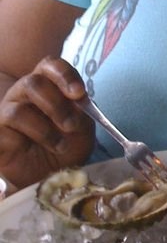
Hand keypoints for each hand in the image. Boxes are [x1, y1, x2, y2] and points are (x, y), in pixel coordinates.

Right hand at [0, 57, 94, 189]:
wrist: (51, 177)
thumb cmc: (67, 146)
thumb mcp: (83, 128)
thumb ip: (81, 111)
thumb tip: (77, 99)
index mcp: (47, 85)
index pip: (50, 65)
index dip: (64, 75)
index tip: (79, 93)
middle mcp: (24, 94)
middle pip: (33, 82)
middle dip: (57, 104)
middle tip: (72, 125)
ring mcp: (7, 113)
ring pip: (19, 110)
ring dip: (45, 129)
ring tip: (60, 145)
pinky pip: (1, 130)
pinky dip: (24, 140)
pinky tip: (34, 149)